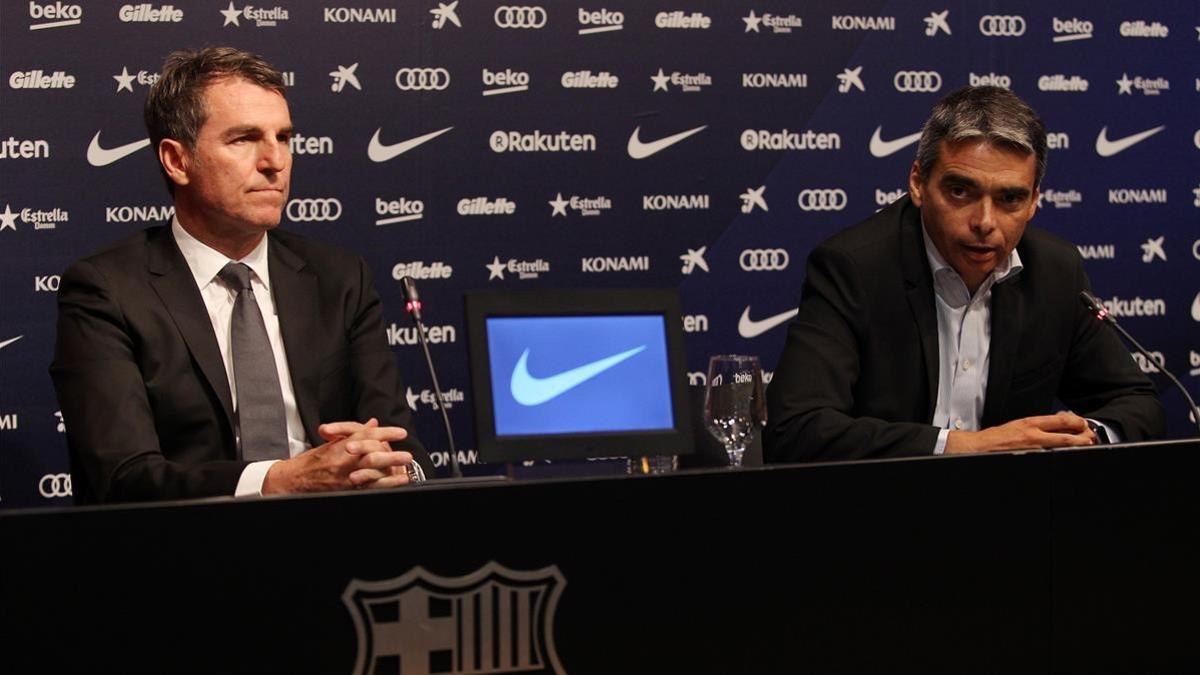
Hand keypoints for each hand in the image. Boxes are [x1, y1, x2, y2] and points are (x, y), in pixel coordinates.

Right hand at [262, 418, 414, 493]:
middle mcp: (343, 460)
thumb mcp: (331, 442)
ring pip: (371, 472)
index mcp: (340, 445)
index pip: (366, 435)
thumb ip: (354, 433)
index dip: (386, 432)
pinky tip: (396, 483)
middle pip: (372, 454)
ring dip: (391, 471)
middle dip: (392, 455)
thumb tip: (372, 423)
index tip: (401, 432)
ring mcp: (344, 476)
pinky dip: (384, 485)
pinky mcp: (345, 489)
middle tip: (408, 454)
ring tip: (407, 471)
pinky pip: (368, 487)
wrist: (291, 480)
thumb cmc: (310, 462)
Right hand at [945, 412, 1096, 454]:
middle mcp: (1034, 435)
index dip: (1079, 422)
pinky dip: (1063, 457)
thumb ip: (1036, 426)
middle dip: (1085, 437)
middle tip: (1091, 438)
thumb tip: (1056, 424)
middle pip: (1068, 435)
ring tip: (1085, 447)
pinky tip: (1068, 458)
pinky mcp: (1031, 459)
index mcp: (1030, 423)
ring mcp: (1034, 449)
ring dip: (1079, 447)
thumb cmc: (996, 439)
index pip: (1062, 420)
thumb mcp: (1017, 425)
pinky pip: (1053, 458)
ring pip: (1064, 448)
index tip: (1084, 425)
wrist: (978, 448)